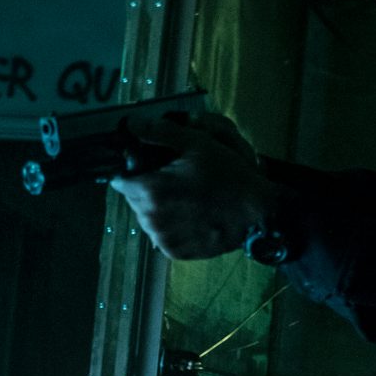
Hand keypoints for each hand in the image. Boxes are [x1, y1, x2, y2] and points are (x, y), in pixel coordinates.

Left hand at [110, 113, 277, 259]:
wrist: (256, 213)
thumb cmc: (227, 175)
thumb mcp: (197, 144)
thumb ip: (159, 132)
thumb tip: (132, 124)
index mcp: (150, 190)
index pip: (120, 181)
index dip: (134, 172)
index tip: (151, 169)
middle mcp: (150, 218)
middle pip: (133, 199)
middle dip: (146, 189)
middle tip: (175, 182)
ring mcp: (162, 238)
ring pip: (146, 218)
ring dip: (158, 209)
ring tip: (185, 200)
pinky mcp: (174, 252)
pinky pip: (161, 235)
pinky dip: (170, 226)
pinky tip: (191, 217)